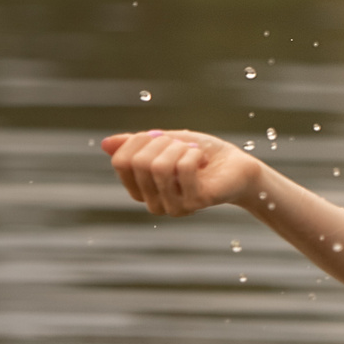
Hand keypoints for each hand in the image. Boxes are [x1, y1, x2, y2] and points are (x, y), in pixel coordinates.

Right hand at [103, 130, 263, 215]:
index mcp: (141, 189)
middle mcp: (153, 203)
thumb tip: (105, 144)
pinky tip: (202, 159)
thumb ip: (137, 144)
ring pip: (159, 167)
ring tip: (192, 151)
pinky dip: (193, 155)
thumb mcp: (165, 143)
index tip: (158, 136)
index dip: (138, 140)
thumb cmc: (200, 154)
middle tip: (180, 145)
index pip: (121, 161)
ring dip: (178, 148)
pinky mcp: (194, 203)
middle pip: (139, 163)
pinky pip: (183, 169)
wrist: (237, 167)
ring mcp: (173, 206)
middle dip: (161, 142)